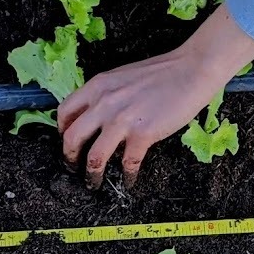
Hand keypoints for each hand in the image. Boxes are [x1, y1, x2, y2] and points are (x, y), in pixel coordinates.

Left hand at [59, 5, 253, 187]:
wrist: (190, 71)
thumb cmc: (161, 73)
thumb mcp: (122, 77)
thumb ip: (105, 95)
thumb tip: (97, 116)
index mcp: (97, 87)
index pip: (65, 112)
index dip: (63, 131)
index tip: (68, 141)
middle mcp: (104, 104)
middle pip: (72, 138)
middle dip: (69, 157)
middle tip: (73, 167)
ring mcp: (122, 120)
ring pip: (94, 157)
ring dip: (92, 174)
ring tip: (94, 182)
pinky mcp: (142, 135)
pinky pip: (128, 164)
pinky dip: (127, 177)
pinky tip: (129, 181)